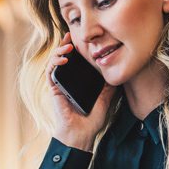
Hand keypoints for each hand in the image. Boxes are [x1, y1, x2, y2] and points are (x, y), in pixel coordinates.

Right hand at [47, 32, 116, 150]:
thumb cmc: (92, 120)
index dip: (75, 49)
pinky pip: (51, 73)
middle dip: (64, 45)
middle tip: (70, 35)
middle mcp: (67, 82)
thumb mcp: (105, 100)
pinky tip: (63, 59)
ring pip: (54, 62)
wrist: (81, 133)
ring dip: (59, 51)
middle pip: (62, 58)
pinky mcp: (54, 90)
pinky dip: (54, 64)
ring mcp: (59, 85)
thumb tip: (117, 74)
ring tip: (67, 46)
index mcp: (78, 82)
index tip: (80, 38)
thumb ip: (109, 87)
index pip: (75, 61)